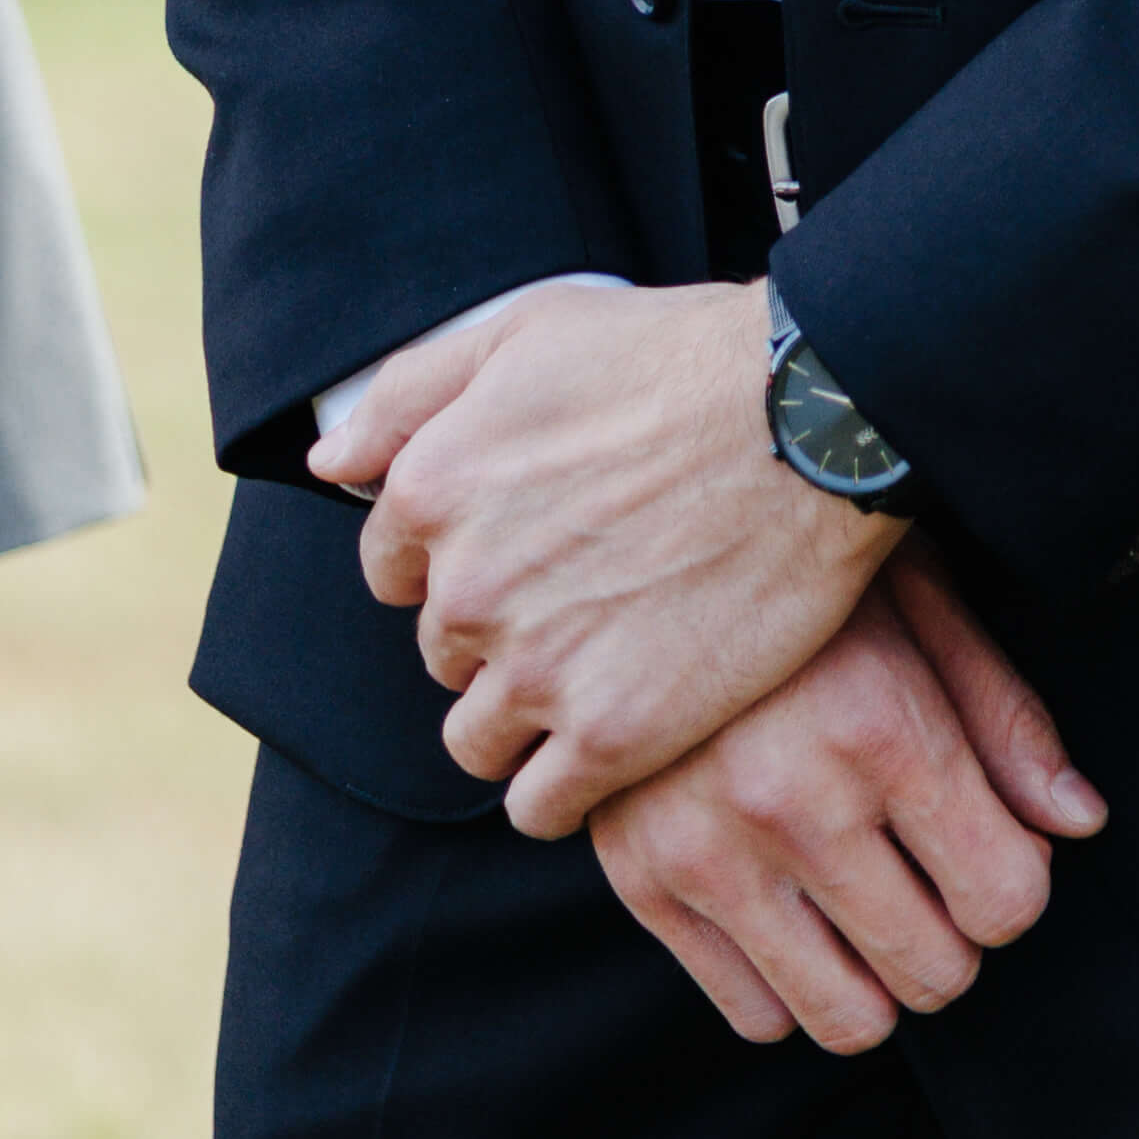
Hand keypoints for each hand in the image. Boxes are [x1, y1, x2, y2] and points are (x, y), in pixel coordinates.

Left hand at [316, 273, 882, 829]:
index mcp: (436, 489)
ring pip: (479, 739)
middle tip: (585, 594)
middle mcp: (468, 589)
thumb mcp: (525, 332)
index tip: (524, 547)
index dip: (456, 558)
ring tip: (603, 668)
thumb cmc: (674, 359)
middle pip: (444, 654)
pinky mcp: (610, 738)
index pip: (393, 570)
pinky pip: (539, 807)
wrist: (809, 420)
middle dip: (498, 632)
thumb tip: (329, 461)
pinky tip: (615, 736)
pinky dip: (565, 785)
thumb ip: (407, 396)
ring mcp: (537, 672)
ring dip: (526, 715)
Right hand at [592, 552, 1102, 1051]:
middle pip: (935, 973)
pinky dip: (789, 982)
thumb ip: (1004, 717)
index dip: (1015, 880)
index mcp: (876, 723)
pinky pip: (754, 1014)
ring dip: (878, 976)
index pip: (1005, 900)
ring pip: (849, 1019)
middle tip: (930, 873)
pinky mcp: (643, 878)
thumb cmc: (799, 559)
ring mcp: (707, 850)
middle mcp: (790, 800)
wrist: (633, 534)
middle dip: (954, 935)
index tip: (992, 844)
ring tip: (868, 900)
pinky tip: (794, 904)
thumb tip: (1078, 822)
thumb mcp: (920, 598)